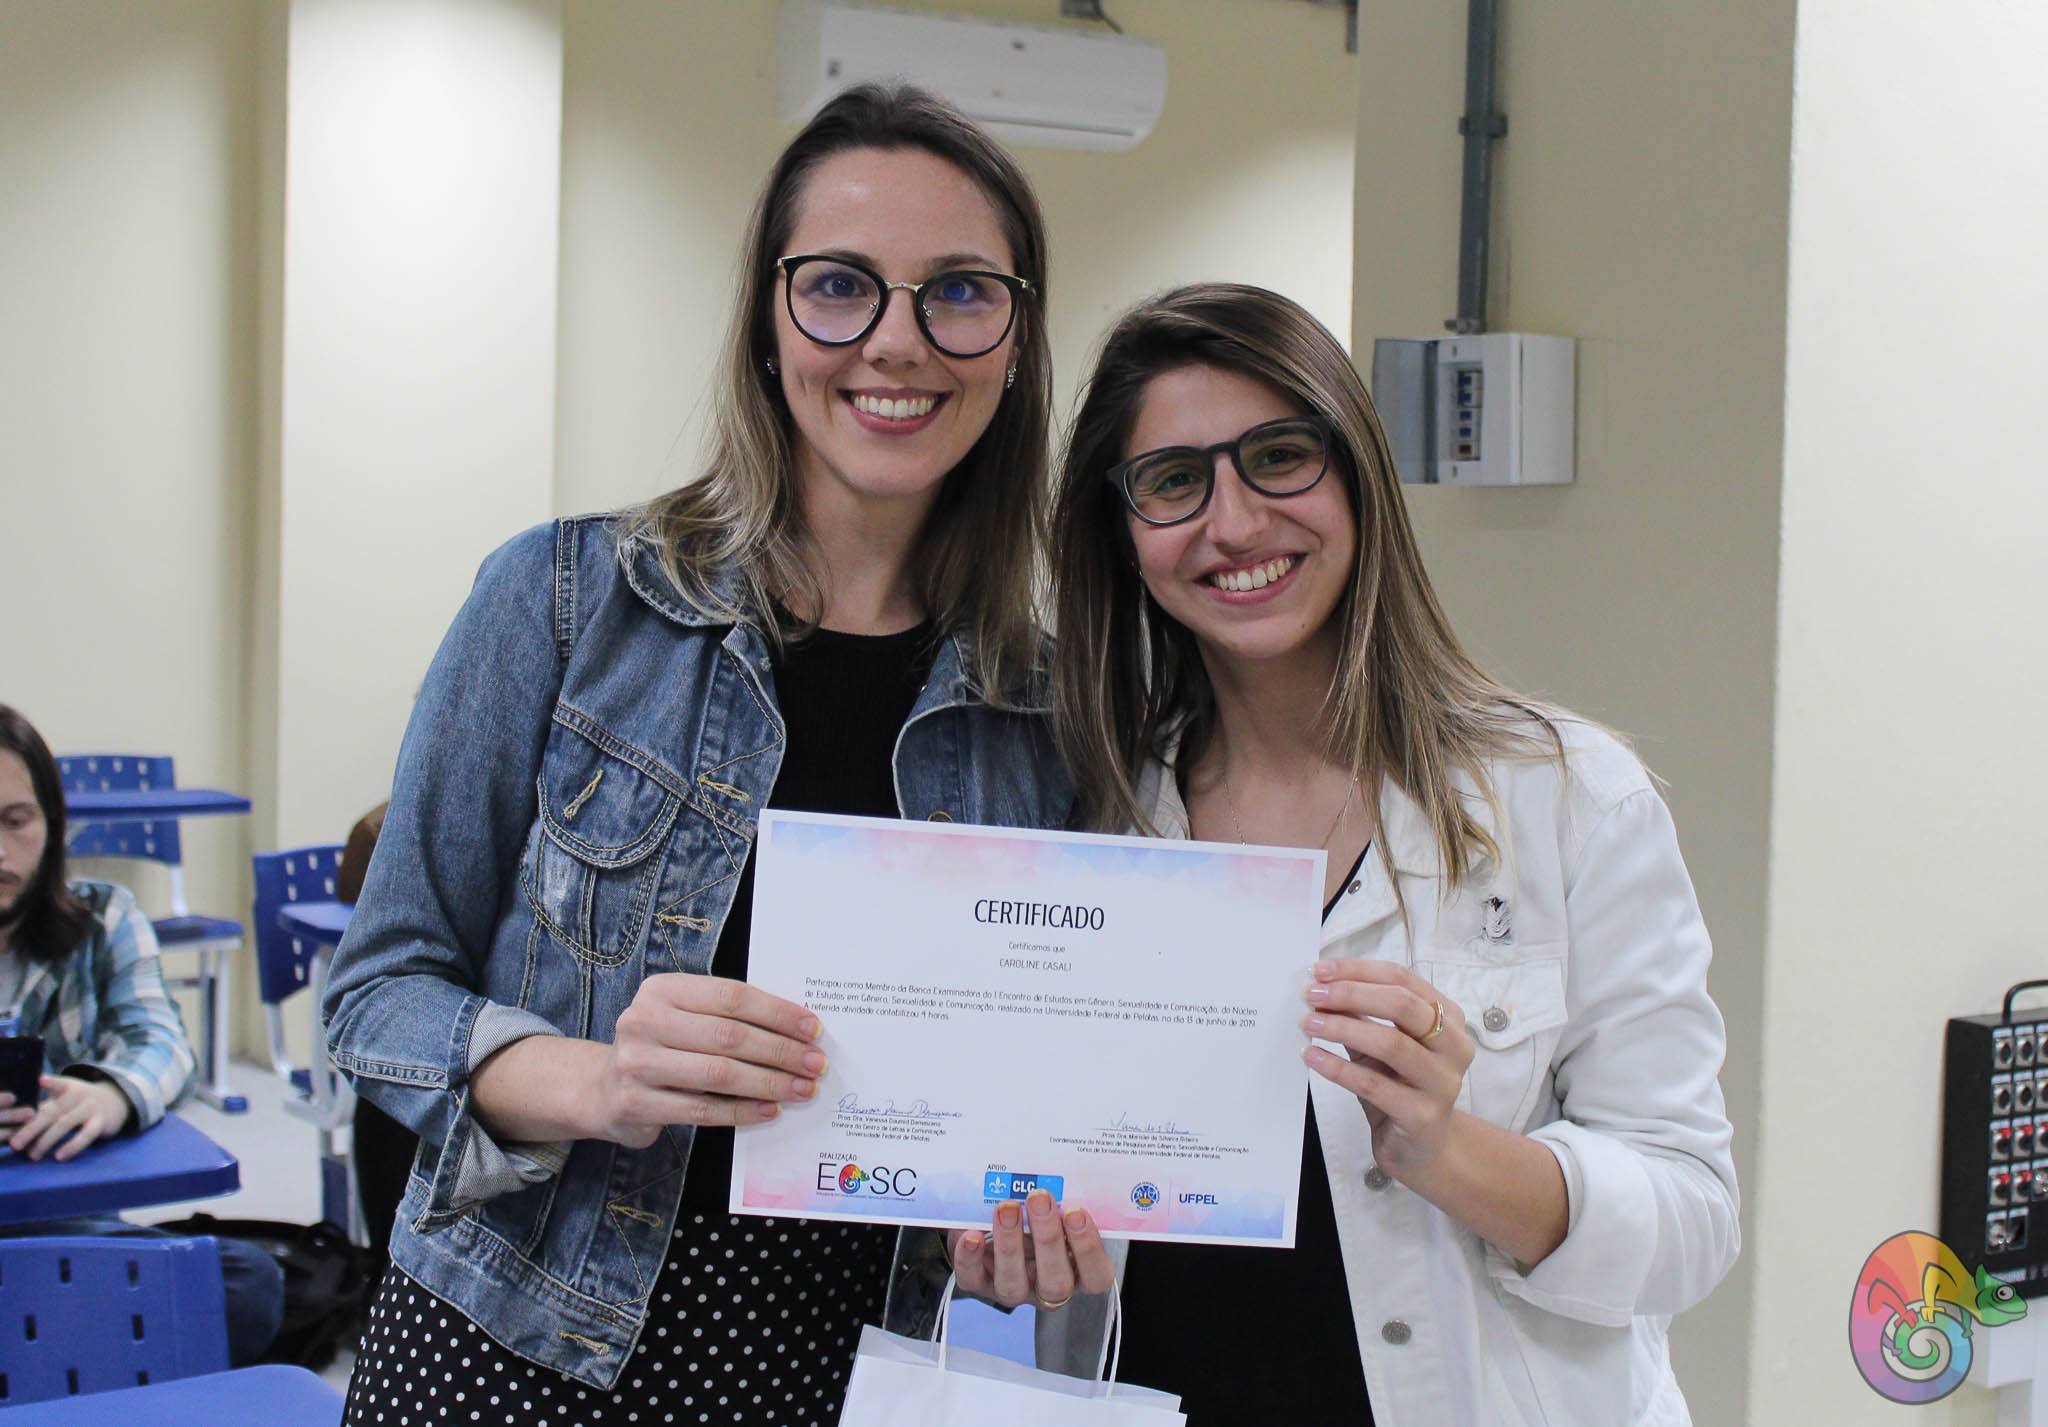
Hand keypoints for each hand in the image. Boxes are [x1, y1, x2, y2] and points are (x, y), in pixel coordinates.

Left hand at [4, 1075, 131, 1160]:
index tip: (40, 1081)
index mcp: (68, 1086)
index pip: (58, 1085)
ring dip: (47, 1141)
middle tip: (15, 1145)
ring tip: (33, 1155)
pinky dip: (72, 1146)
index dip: (51, 1082)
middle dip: (31, 1129)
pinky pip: (86, 1135)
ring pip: (66, 1123)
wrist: (115, 1102)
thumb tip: (18, 1128)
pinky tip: (59, 1156)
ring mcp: (92, 1107)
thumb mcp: (66, 1097)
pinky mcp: (102, 1122)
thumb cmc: (79, 1103)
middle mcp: (80, 1095)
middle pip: (53, 1111)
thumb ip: (46, 1109)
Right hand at [594, 973, 826, 1146]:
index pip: (732, 997)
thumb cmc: (662, 1046)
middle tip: (815, 1064)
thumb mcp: (684, 1017)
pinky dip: (742, 1111)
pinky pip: (703, 1110)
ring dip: (769, 1083)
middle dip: (781, 1051)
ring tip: (801, 1090)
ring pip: (719, 1074)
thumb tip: (798, 1031)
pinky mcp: (636, 1104)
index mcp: (662, 989)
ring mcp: (636, 1063)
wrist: (602, 1088)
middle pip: (729, 1036)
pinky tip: (770, 1110)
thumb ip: (727, 1017)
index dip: (777, 1013)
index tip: (812, 1029)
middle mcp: (644, 1021)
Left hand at [949, 1188, 1115, 1310]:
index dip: (1088, 1249)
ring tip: (1006, 1208)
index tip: (1077, 1212)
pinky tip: (972, 1234)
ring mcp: (1013, 1288)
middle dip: (1048, 1239)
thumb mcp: (1056, 1206)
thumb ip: (1062, 1196)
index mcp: (1076, 1270)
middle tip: (1040, 1198)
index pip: (1096, 1275)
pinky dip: (970, 1257)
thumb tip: (1059, 1165)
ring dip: (1010, 1245)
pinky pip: (972, 1279)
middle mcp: (1046, 1286)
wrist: (994, 1222)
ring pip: (1013, 1285)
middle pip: (1056, 1282)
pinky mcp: (979, 1283)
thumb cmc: (1036, 1213)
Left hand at [1303, 959, 1473, 1180]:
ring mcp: (1442, 1082)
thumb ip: (1361, 1015)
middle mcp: (1453, 1047)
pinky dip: (1338, 1068)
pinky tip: (1313, 1057)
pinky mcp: (1422, 1115)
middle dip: (1351, 994)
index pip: (1403, 979)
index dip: (1359, 971)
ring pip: (1390, 1043)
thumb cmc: (1399, 1087)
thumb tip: (1322, 986)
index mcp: (1448, 1019)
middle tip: (1312, 995)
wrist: (1422, 1149)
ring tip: (1308, 1023)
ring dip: (1342, 1028)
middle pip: (1402, 1005)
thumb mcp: (1380, 1045)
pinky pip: (1374, 1085)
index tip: (1320, 970)